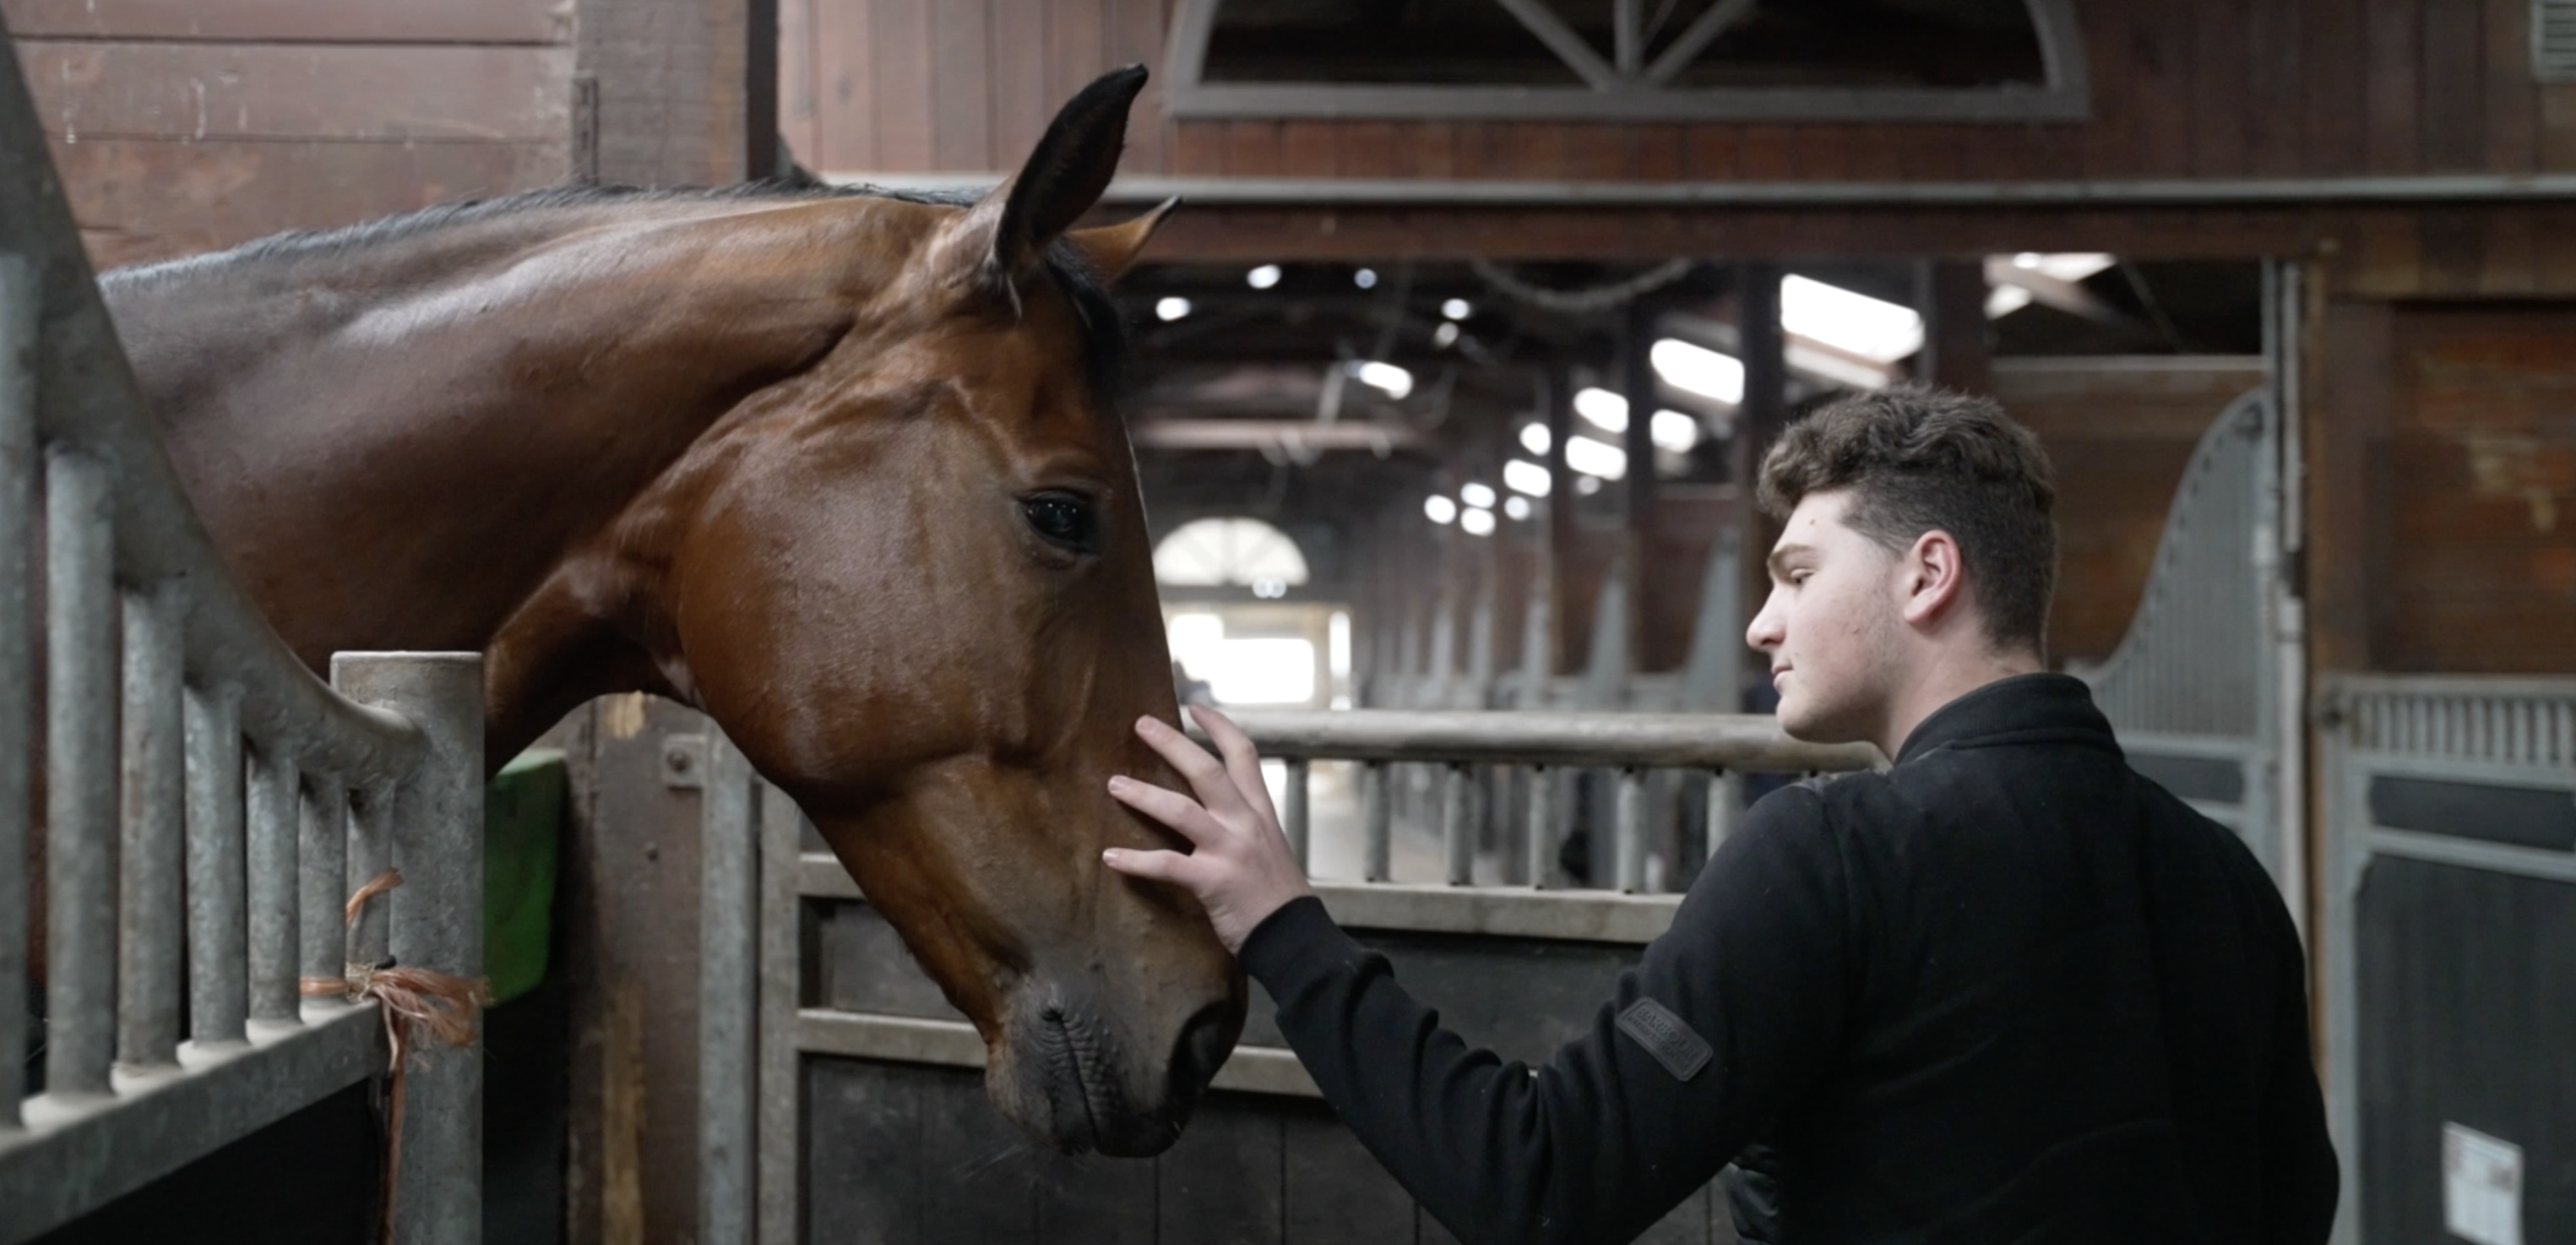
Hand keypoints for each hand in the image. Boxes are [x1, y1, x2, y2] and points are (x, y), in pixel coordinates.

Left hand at [1101, 705, 1313, 953]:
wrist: (1295, 937)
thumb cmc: (1279, 898)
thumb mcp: (1270, 848)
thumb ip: (1245, 826)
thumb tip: (1214, 812)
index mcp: (1261, 813)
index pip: (1244, 755)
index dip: (1220, 727)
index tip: (1195, 707)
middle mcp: (1246, 824)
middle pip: (1206, 770)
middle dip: (1172, 743)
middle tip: (1141, 724)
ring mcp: (1229, 851)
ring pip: (1180, 810)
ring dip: (1143, 794)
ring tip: (1114, 783)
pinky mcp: (1212, 881)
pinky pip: (1166, 864)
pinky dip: (1135, 860)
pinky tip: (1111, 856)